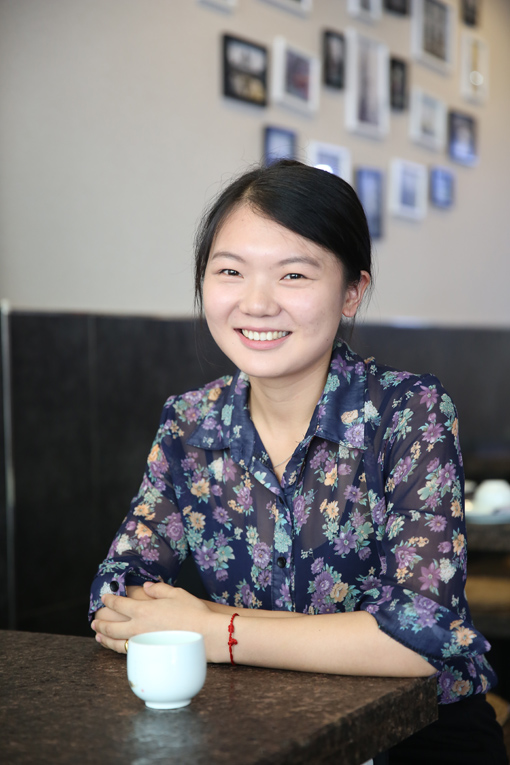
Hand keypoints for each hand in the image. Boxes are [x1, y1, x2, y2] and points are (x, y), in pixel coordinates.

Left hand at [91, 582, 211, 654]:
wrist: (204, 635)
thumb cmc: (192, 613)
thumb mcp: (176, 593)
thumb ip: (158, 589)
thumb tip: (146, 586)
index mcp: (143, 609)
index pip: (119, 604)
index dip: (110, 600)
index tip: (105, 597)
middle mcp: (138, 626)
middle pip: (112, 625)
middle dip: (101, 621)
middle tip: (94, 619)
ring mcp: (141, 642)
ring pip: (115, 640)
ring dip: (104, 636)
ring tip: (98, 634)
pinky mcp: (147, 653)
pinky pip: (126, 651)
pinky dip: (115, 648)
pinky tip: (114, 646)